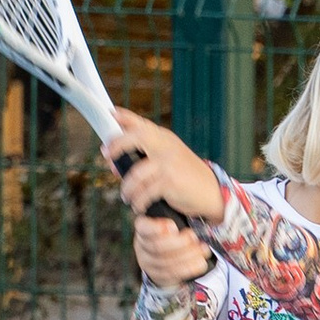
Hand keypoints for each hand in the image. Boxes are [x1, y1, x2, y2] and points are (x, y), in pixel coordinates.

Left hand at [104, 107, 224, 233]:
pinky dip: (138, 202)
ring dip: (127, 188)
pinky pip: (144, 193)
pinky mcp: (170, 182)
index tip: (110, 113)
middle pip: (135, 137)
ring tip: (127, 197)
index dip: (124, 117)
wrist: (212, 193)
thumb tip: (114, 165)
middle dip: (117, 145)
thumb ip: (144, 158)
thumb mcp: (168, 159)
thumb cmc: (186, 177)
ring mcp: (168, 163)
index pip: (141, 123)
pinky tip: (139, 206)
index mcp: (165, 138)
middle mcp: (166, 146)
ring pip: (135, 174)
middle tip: (107, 156)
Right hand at [132, 203, 212, 289]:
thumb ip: (173, 217)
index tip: (173, 226)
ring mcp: (147, 262)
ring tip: (204, 249)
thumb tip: (186, 211)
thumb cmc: (171, 233)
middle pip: (157, 246)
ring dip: (188, 256)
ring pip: (166, 262)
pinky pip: (172, 274)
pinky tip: (200, 263)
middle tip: (194, 237)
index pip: (144, 227)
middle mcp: (141, 246)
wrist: (168, 256)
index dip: (157, 228)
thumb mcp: (170, 221)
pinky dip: (188, 269)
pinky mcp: (156, 276)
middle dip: (179, 243)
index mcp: (143, 229)